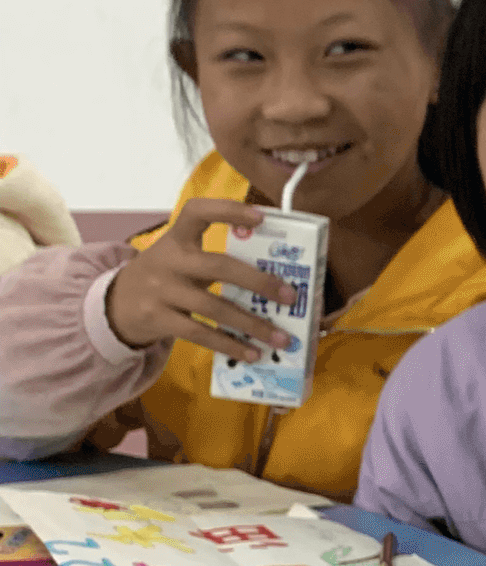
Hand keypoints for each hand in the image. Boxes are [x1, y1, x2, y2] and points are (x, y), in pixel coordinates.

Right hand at [102, 199, 297, 359]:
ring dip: (252, 325)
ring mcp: (161, 291)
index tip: (261, 217)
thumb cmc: (165, 277)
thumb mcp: (181, 258)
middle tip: (289, 296)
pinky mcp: (158, 319)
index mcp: (177, 237)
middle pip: (218, 266)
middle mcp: (169, 260)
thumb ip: (216, 262)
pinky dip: (229, 345)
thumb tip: (275, 284)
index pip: (198, 212)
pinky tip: (252, 354)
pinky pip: (200, 333)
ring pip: (213, 307)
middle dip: (258, 281)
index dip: (228, 211)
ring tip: (281, 339)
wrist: (115, 304)